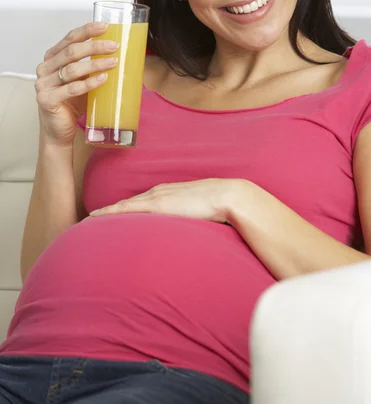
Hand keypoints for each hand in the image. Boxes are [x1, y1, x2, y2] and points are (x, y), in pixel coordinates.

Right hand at [34, 22, 119, 146]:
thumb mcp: (82, 79)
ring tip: (114, 62)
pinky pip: (71, 88)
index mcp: (52, 58)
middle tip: (115, 46)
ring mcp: (43, 84)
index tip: (105, 26)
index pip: (70, 38)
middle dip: (95, 46)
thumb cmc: (72, 103)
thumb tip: (118, 53)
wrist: (59, 131)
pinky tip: (103, 79)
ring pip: (72, 69)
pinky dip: (89, 83)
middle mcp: (45, 68)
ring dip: (95, 64)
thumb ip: (91, 66)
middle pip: (71, 52)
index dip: (87, 31)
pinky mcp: (47, 99)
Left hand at [89, 178, 246, 223]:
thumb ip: (189, 221)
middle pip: (127, 204)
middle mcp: (157, 192)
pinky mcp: (157, 204)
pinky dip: (111, 212)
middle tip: (88, 219)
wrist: (226, 196)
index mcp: (167, 194)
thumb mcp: (198, 214)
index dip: (122, 210)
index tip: (108, 218)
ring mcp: (156, 197)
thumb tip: (188, 234)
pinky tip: (98, 217)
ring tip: (87, 220)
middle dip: (108, 211)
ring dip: (106, 213)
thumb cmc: (218, 207)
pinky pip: (127, 209)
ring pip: (124, 206)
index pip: (139, 203)